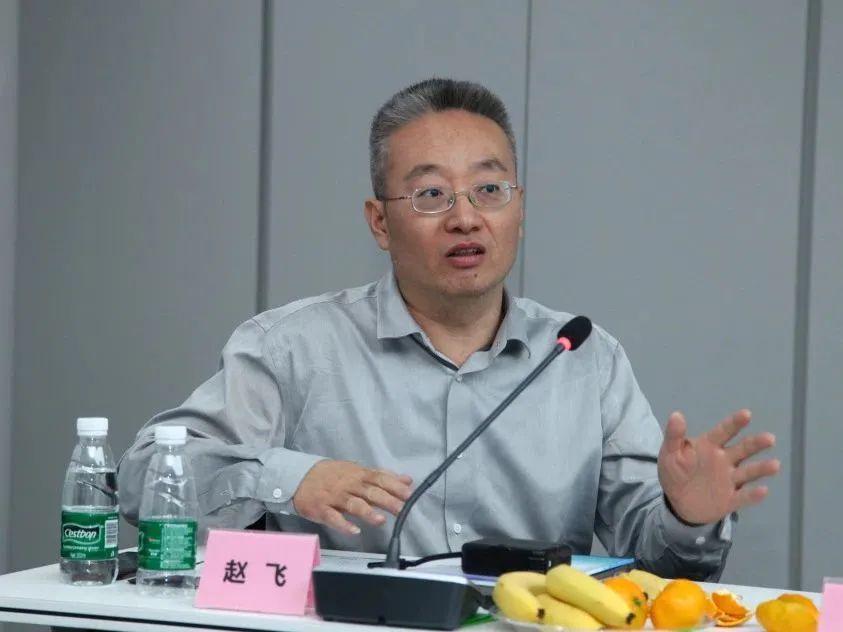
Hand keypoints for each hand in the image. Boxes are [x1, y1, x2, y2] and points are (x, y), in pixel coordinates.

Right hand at [292, 460, 412, 535]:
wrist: (301, 476)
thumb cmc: (334, 475)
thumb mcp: (358, 471)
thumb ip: (383, 476)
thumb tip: (407, 479)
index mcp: (359, 475)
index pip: (380, 478)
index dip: (394, 486)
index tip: (409, 494)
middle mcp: (348, 485)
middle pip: (370, 491)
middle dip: (387, 500)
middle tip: (402, 509)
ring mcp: (335, 497)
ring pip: (353, 504)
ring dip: (367, 512)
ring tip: (380, 520)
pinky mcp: (322, 509)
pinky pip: (333, 517)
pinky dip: (343, 524)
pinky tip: (354, 530)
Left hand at [657, 409, 780, 524]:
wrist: (677, 502)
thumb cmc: (676, 471)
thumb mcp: (669, 453)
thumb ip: (674, 436)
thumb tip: (676, 414)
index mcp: (710, 446)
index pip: (723, 432)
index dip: (734, 423)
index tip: (747, 414)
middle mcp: (724, 461)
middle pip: (742, 450)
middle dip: (756, 444)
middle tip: (769, 438)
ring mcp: (729, 480)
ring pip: (748, 473)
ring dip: (761, 469)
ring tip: (775, 465)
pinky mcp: (730, 500)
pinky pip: (743, 497)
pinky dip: (753, 495)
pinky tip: (763, 490)